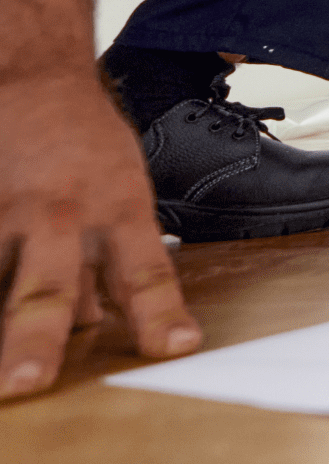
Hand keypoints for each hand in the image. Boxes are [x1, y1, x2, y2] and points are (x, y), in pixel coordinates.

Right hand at [0, 74, 199, 398]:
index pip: (146, 272)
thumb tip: (99, 323)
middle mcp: (62, 218)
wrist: (37, 80)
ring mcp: (7, 215)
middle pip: (49, 287)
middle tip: (28, 382)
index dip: (160, 313)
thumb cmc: (88, 145)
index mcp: (117, 211)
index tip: (177, 348)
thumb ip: (113, 258)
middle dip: (37, 339)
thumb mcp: (122, 193)